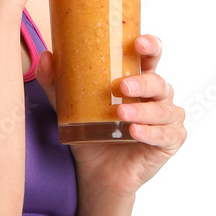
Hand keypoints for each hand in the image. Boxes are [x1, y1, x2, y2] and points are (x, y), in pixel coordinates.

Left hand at [35, 34, 186, 198]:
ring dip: (143, 110)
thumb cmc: (91, 133)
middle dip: (143, 82)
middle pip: (158, 82)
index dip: (150, 46)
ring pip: (162, 109)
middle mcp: (157, 97)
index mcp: (138, 80)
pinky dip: (151, 132)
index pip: (150, 57)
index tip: (139, 42)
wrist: (97, 173)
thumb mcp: (70, 107)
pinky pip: (165, 135)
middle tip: (122, 86)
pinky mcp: (169, 141)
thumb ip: (57, 84)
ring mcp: (166, 119)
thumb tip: (45, 57)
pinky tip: (135, 132)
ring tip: (121, 113)